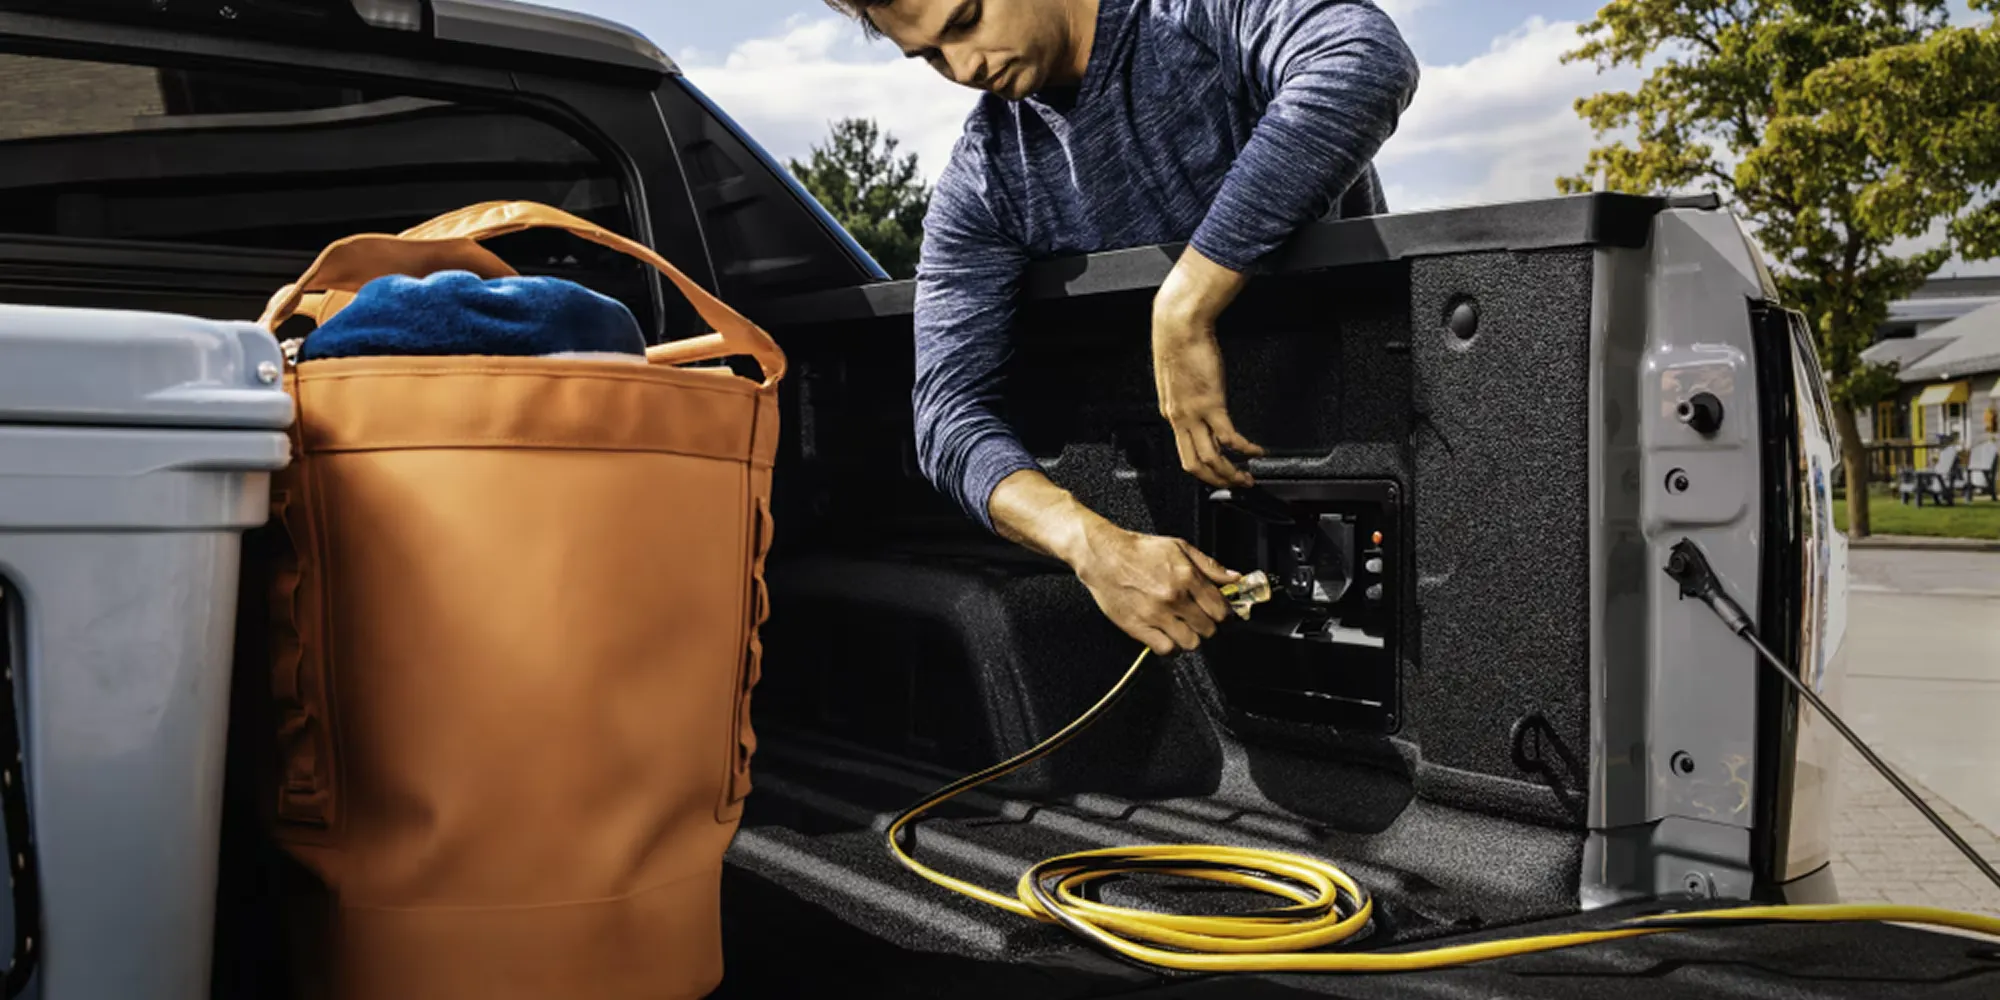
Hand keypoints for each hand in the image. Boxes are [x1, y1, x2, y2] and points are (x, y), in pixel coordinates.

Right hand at [1073, 521, 1242, 655]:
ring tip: (1183, 628)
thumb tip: (1234, 577)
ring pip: (1190, 643)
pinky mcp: (1138, 627)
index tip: (1221, 615)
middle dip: (1207, 625)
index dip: (1225, 615)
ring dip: (1190, 638)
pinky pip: (1165, 649)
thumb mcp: (1179, 547)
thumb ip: (1209, 565)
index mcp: (1187, 577)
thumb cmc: (1139, 550)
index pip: (1220, 609)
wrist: (1103, 556)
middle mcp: (1174, 598)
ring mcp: (1156, 615)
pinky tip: (1167, 635)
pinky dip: (1170, 647)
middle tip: (1199, 618)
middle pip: (1208, 629)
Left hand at [1153, 247, 1264, 487]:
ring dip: (1231, 474)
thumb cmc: (1179, 343)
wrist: (1179, 325)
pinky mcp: (1211, 403)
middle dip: (1216, 481)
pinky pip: (1229, 437)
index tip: (1218, 474)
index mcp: (1171, 413)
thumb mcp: (1179, 376)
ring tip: (1247, 478)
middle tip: (1235, 485)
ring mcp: (1194, 414)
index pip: (1184, 452)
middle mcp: (1179, 419)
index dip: (1202, 470)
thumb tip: (1200, 400)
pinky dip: (1244, 449)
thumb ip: (1188, 394)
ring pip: (1210, 458)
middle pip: (1194, 465)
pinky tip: (1256, 452)